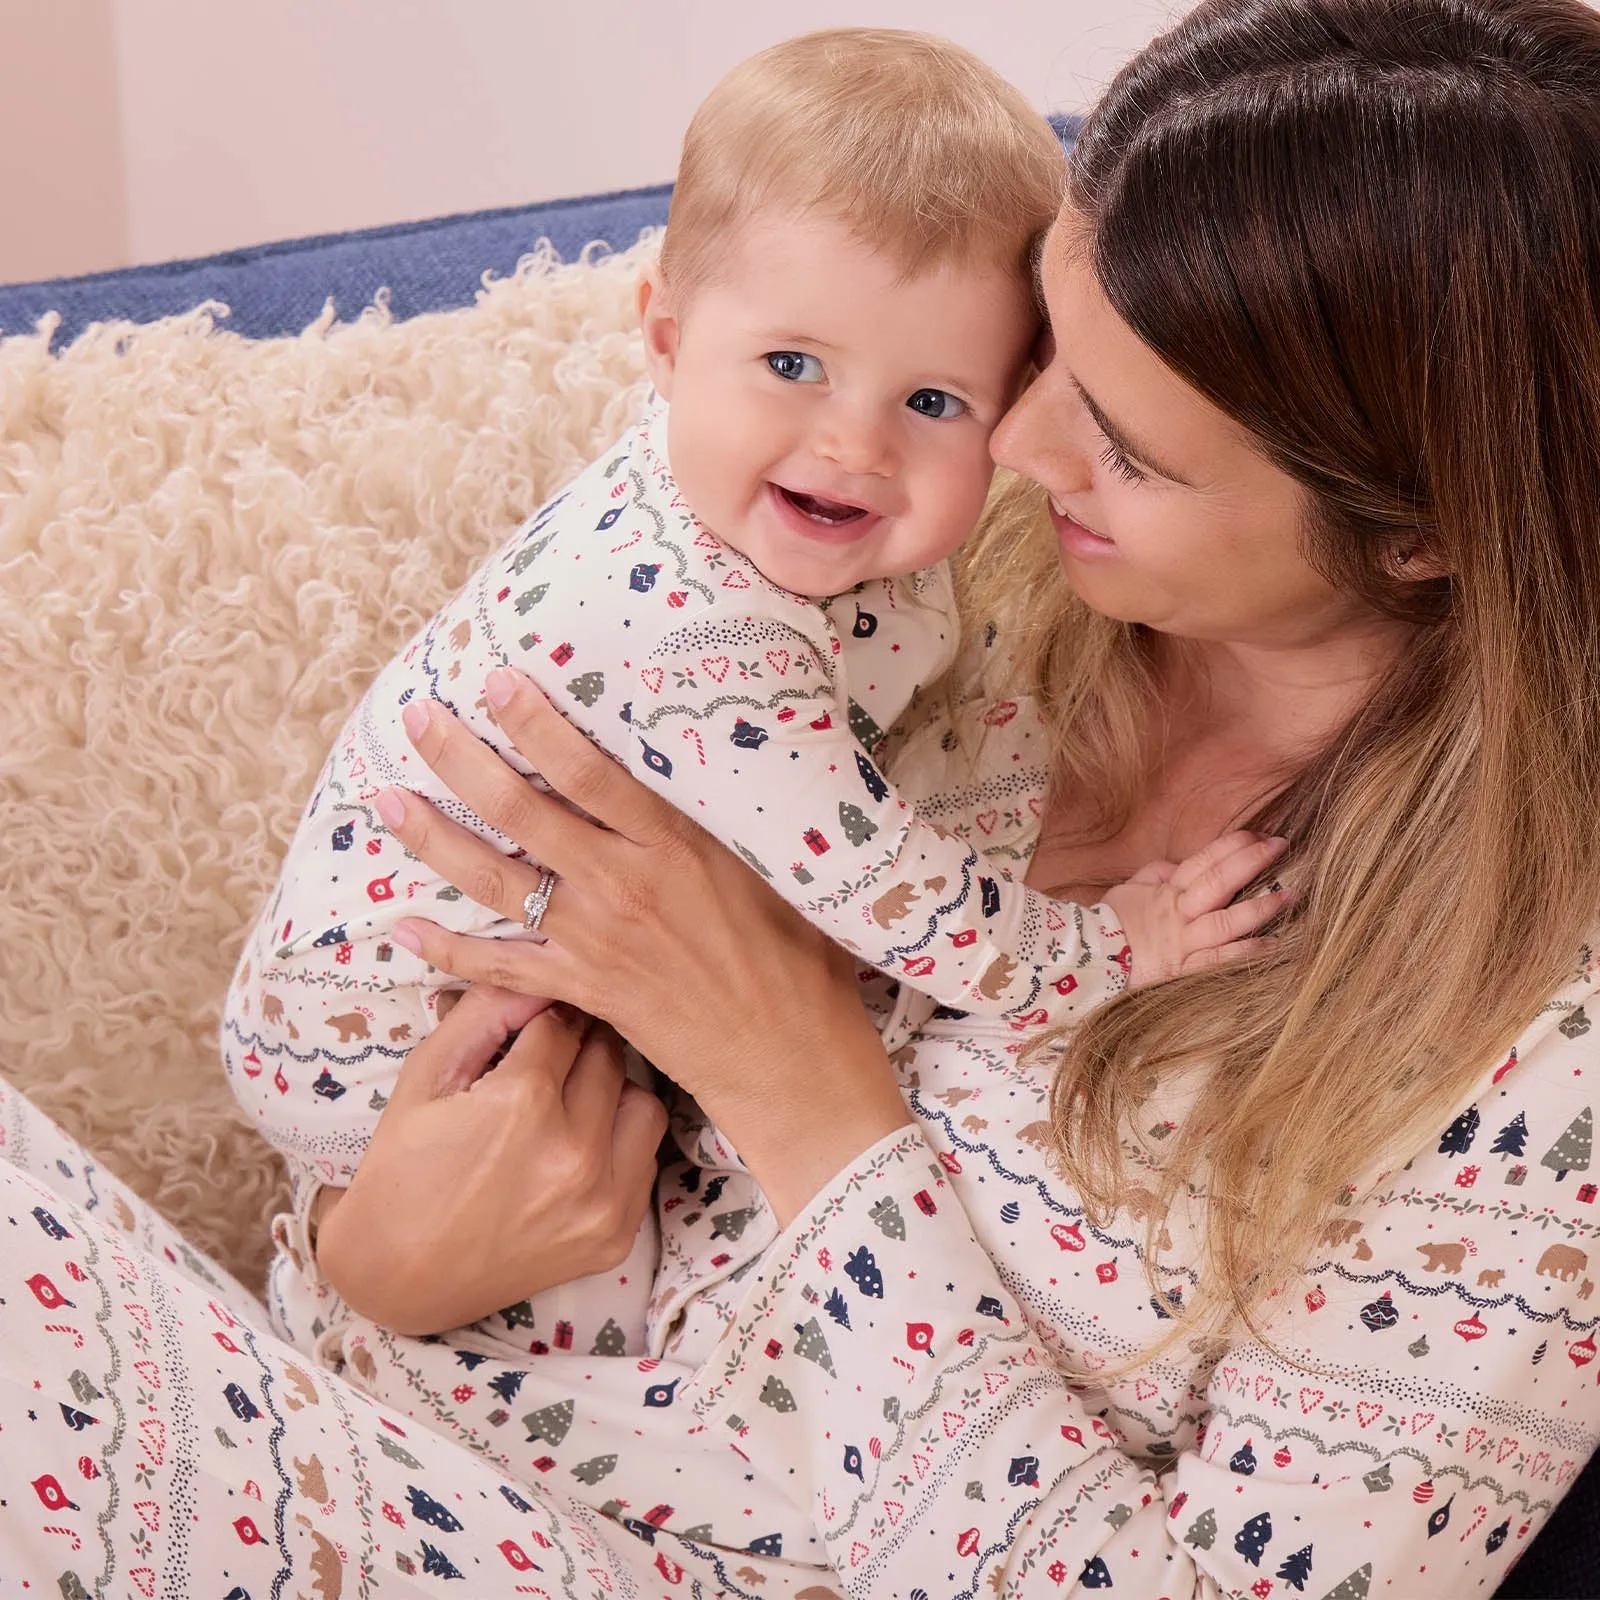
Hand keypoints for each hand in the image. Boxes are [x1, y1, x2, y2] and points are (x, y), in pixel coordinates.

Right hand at [314, 983, 666, 1335]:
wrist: (399, 1276)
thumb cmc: (404, 1169)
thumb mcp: (427, 1075)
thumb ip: (486, 1011)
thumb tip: (534, 965)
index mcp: (522, 1103)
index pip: (563, 1020)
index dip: (544, 1015)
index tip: (533, 1024)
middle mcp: (574, 1151)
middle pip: (606, 1053)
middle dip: (576, 1046)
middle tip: (547, 1060)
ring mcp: (602, 1198)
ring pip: (641, 1099)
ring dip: (610, 1091)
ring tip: (567, 1105)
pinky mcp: (617, 1233)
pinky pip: (646, 1156)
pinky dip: (619, 1142)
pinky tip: (578, 1149)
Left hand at [373, 668, 911, 1224]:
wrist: (786, 1056)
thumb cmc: (795, 959)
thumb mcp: (772, 869)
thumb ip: (720, 821)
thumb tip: (702, 765)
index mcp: (671, 846)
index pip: (587, 772)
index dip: (536, 724)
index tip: (496, 682)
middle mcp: (621, 885)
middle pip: (521, 812)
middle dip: (462, 759)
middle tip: (417, 718)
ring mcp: (593, 939)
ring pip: (494, 880)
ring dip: (434, 838)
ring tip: (387, 798)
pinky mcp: (582, 989)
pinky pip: (498, 966)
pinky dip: (448, 948)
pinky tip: (403, 926)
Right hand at [1103, 830, 1291, 988]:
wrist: (1088, 959)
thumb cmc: (1111, 922)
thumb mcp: (1130, 888)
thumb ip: (1158, 874)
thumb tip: (1180, 865)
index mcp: (1166, 892)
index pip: (1203, 862)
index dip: (1231, 846)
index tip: (1258, 835)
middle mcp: (1178, 914)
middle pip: (1217, 883)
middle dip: (1250, 863)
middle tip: (1281, 846)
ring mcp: (1182, 943)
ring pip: (1224, 922)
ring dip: (1258, 908)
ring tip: (1289, 894)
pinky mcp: (1184, 971)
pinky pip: (1218, 960)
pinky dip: (1245, 952)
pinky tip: (1272, 944)